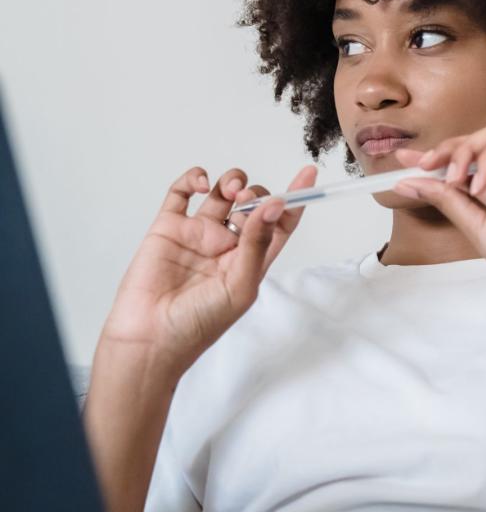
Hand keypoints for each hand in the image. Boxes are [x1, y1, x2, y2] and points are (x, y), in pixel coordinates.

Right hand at [98, 162, 317, 378]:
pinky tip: (201, 184)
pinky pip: (181, 193)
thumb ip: (257, 243)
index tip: (308, 174)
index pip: (279, 223)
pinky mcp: (169, 228)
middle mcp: (226, 244)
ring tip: (232, 191)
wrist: (150, 337)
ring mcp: (198, 234)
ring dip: (232, 181)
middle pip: (252, 204)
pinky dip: (193, 179)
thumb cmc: (198, 324)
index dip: (295, 199)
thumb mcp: (240, 286)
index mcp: (250, 260)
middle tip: (248, 200)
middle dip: (257, 194)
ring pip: (222, 193)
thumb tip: (276, 205)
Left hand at [392, 123, 485, 308]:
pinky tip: (481, 181)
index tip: (409, 160)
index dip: (443, 158)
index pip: (475, 165)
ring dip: (469, 151)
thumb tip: (406, 182)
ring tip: (456, 178)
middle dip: (451, 149)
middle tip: (426, 163)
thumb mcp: (475, 224)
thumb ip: (446, 198)